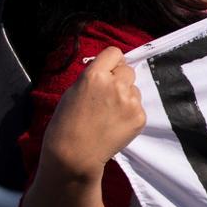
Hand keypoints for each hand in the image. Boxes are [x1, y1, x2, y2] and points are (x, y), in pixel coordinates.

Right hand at [42, 46, 145, 180]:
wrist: (75, 153)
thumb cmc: (67, 122)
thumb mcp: (74, 90)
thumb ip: (95, 76)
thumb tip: (111, 68)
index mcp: (95, 75)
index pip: (115, 53)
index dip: (111, 62)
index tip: (108, 70)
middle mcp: (116, 85)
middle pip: (128, 70)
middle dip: (120, 78)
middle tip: (108, 94)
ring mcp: (130, 102)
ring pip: (134, 89)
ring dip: (125, 95)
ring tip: (109, 113)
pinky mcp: (139, 117)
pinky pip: (138, 106)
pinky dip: (130, 112)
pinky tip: (115, 123)